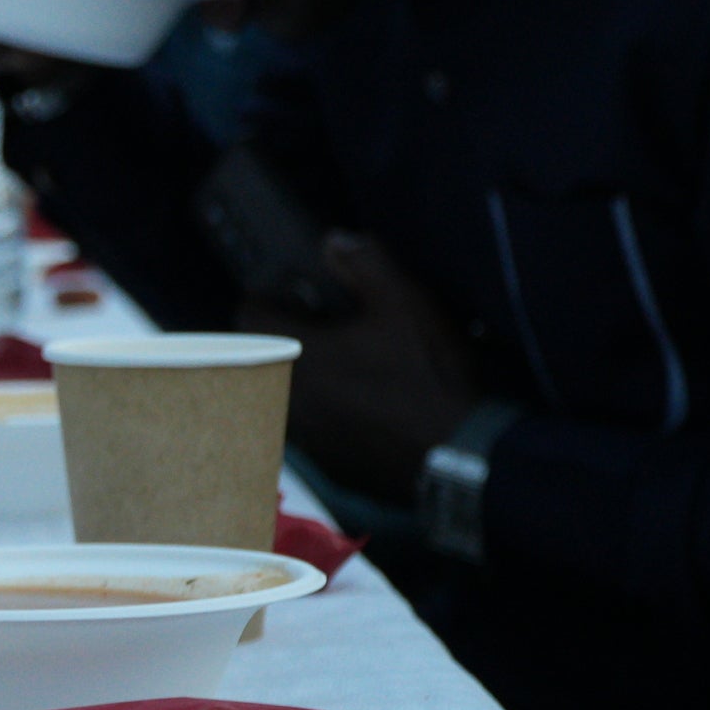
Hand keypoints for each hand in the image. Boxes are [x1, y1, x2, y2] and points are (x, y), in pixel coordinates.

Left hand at [237, 231, 477, 505]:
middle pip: (265, 358)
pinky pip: (313, 431)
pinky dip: (329, 416)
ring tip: (351, 370)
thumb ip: (364, 265)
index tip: (295, 297)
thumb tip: (335, 242)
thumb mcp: (405, 304)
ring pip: (286, 396)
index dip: (270, 300)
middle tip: (328, 331)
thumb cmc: (429, 377)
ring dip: (308, 381)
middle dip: (288, 341)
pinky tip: (368, 409)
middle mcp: (287, 399)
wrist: (460, 458)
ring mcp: (305, 438)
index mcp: (295, 355)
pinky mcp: (329, 466)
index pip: (249, 318)